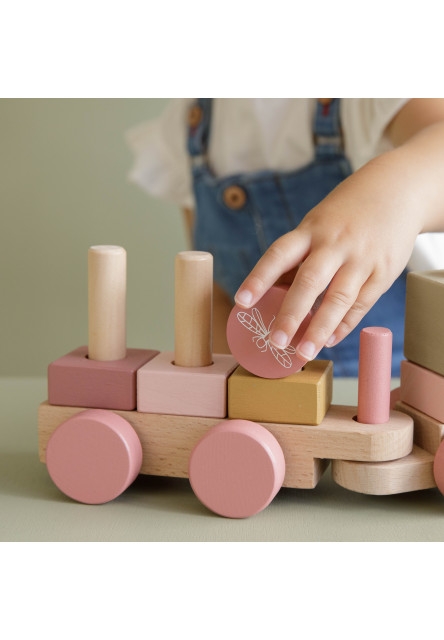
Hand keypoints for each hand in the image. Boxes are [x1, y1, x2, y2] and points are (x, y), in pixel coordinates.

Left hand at [234, 152, 422, 360]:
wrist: (397, 190)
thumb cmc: (344, 214)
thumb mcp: (317, 225)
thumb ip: (297, 257)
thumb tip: (271, 295)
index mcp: (311, 230)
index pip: (279, 255)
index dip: (259, 278)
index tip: (241, 301)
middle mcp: (335, 244)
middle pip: (310, 281)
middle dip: (291, 313)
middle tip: (275, 341)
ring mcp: (361, 258)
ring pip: (338, 299)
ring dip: (319, 329)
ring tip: (303, 352)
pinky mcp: (383, 273)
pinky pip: (361, 304)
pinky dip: (344, 325)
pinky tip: (329, 340)